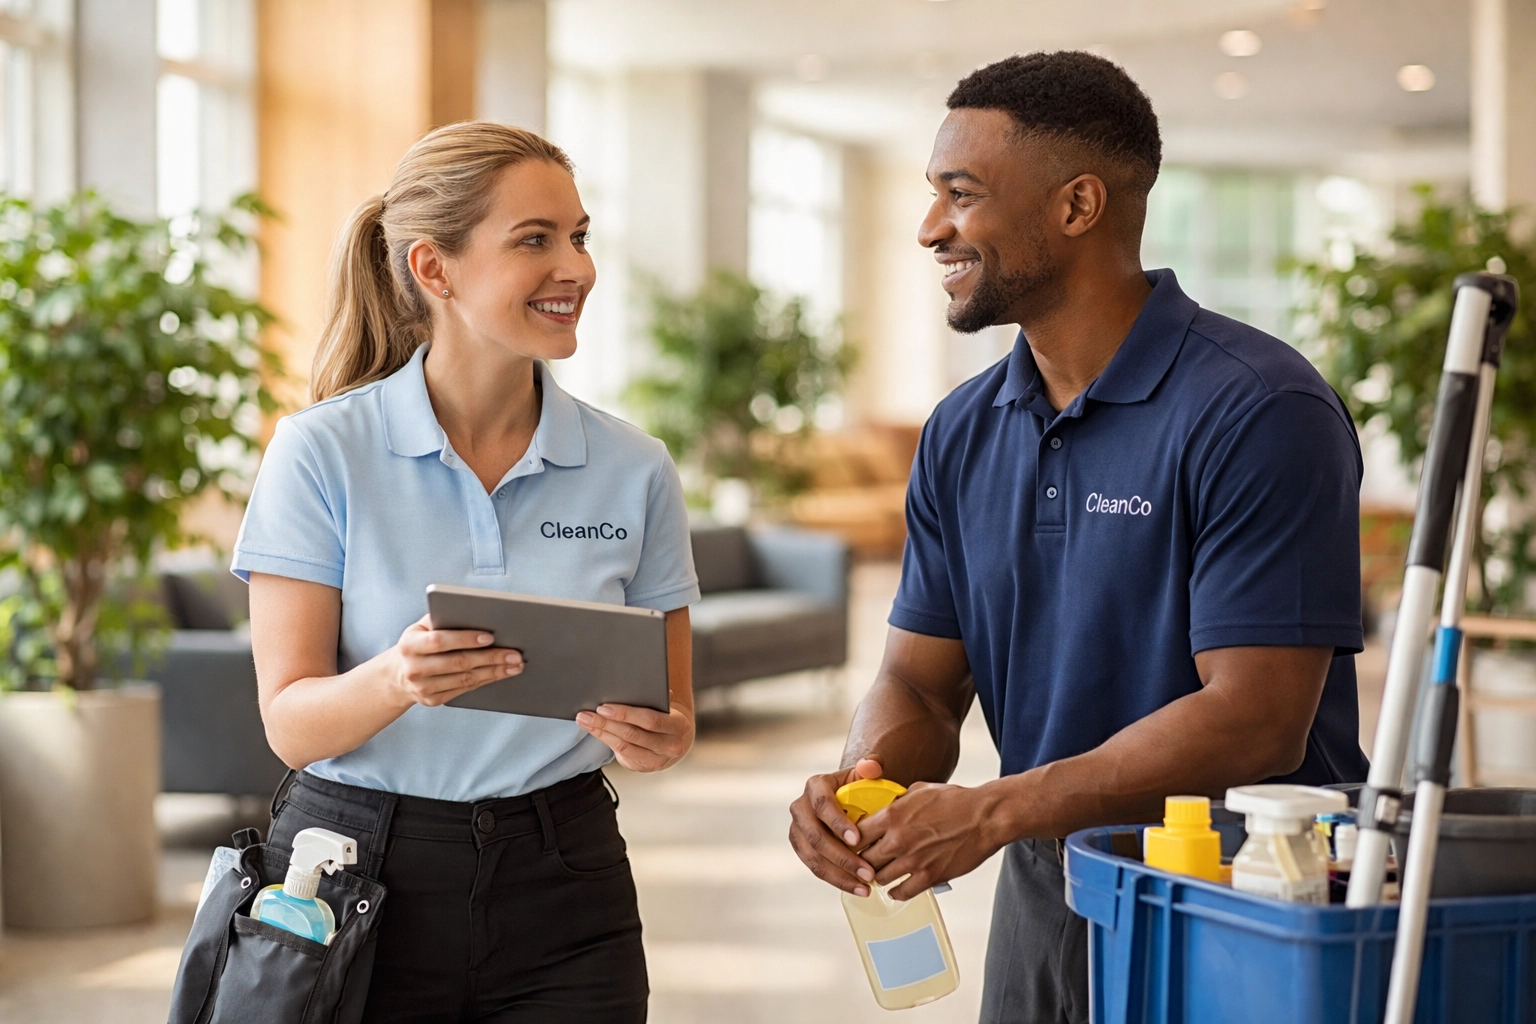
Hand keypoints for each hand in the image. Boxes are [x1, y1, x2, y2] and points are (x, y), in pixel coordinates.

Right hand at [386, 614, 523, 707]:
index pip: (440, 641)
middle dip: (490, 658)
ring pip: (465, 679)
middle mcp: (414, 668)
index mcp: (410, 645)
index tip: (490, 636)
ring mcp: (423, 687)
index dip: (465, 639)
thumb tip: (477, 613)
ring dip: (494, 672)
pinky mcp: (432, 700)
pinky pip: (464, 689)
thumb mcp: (420, 627)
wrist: (396, 675)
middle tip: (514, 654)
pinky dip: (486, 681)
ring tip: (515, 664)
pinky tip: (501, 674)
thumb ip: (442, 618)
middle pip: (458, 662)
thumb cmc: (417, 644)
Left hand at [576, 691, 693, 771]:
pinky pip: (621, 753)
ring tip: (584, 720)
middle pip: (633, 734)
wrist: (676, 741)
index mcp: (679, 726)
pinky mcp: (643, 767)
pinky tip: (594, 730)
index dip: (626, 714)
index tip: (604, 706)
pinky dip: (605, 740)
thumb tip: (635, 687)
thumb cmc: (667, 717)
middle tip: (586, 714)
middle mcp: (670, 746)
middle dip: (607, 723)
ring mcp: (657, 760)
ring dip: (600, 732)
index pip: (650, 720)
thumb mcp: (667, 706)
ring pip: (623, 746)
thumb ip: (655, 697)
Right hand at [788, 758, 884, 896]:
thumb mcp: (866, 774)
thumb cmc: (859, 786)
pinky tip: (857, 889)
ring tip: (865, 886)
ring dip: (840, 875)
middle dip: (842, 857)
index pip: (822, 804)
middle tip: (868, 872)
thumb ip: (871, 766)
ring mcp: (798, 829)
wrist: (846, 799)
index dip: (837, 822)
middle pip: (816, 836)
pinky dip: (836, 880)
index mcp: (815, 786)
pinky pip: (815, 868)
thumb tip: (871, 767)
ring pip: (813, 857)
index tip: (857, 839)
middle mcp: (800, 807)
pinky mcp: (801, 848)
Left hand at [857, 781, 1003, 899]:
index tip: (854, 843)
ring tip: (881, 873)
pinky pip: (902, 892)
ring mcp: (913, 861)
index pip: (856, 834)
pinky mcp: (930, 876)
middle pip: (864, 860)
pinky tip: (897, 888)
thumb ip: (897, 801)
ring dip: (879, 876)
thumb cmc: (955, 800)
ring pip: (879, 878)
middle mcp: (898, 840)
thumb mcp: (919, 790)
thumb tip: (885, 806)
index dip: (852, 840)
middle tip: (866, 861)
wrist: (984, 817)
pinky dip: (896, 892)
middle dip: (863, 860)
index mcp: (892, 815)